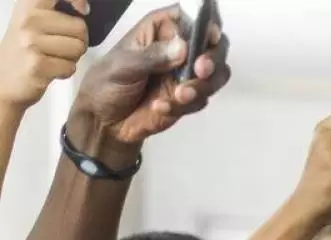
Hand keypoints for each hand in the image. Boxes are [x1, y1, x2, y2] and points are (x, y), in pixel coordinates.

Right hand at [0, 0, 87, 108]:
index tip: (83, 10)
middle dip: (78, 41)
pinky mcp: (37, 64)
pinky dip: (64, 72)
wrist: (2, 80)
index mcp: (28, 6)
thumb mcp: (32, 22)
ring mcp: (31, 42)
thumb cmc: (24, 51)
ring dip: (72, 58)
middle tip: (60, 48)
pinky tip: (49, 71)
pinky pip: (71, 67)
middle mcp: (28, 20)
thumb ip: (54, 12)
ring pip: (78, 48)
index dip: (78, 0)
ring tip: (53, 59)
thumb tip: (84, 10)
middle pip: (80, 28)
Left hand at [70, 4, 230, 151]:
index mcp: (159, 31)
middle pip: (213, 45)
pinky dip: (185, 106)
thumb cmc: (106, 83)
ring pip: (216, 74)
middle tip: (201, 70)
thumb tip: (183, 48)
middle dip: (212, 58)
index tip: (210, 36)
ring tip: (179, 96)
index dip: (204, 23)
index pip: (188, 17)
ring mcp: (186, 74)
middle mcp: (178, 49)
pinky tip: (160, 107)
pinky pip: (202, 99)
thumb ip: (153, 56)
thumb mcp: (124, 65)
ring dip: (202, 86)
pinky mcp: (189, 98)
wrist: (105, 121)